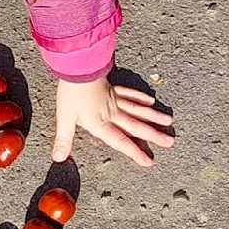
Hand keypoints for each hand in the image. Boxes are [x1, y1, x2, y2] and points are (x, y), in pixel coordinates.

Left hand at [51, 78, 173, 166]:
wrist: (77, 67)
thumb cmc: (70, 92)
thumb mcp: (64, 118)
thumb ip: (64, 139)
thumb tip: (58, 158)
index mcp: (101, 123)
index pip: (121, 141)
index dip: (135, 152)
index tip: (150, 161)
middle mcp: (112, 112)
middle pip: (136, 126)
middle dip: (154, 135)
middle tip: (170, 141)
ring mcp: (114, 99)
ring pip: (138, 110)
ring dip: (153, 117)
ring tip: (168, 122)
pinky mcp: (112, 87)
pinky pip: (129, 94)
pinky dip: (140, 98)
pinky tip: (151, 100)